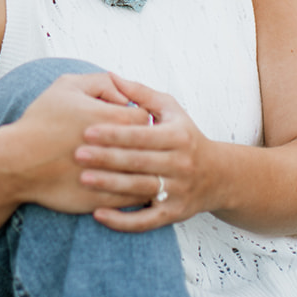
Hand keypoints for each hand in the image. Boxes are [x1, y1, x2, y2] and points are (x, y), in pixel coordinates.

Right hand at [6, 72, 154, 213]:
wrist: (17, 161)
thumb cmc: (41, 121)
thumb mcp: (67, 86)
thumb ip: (101, 82)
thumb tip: (123, 94)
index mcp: (114, 121)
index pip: (146, 118)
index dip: (138, 118)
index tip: (129, 121)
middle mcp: (118, 151)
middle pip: (149, 147)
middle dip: (144, 145)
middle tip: (135, 143)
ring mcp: (113, 179)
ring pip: (145, 176)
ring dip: (143, 170)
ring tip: (136, 165)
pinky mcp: (104, 201)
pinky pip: (132, 199)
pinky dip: (134, 192)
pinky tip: (127, 185)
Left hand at [74, 74, 214, 231]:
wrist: (219, 176)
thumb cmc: (186, 137)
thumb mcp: (171, 110)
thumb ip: (141, 94)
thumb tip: (112, 76)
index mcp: (178, 136)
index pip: (143, 135)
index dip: (115, 133)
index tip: (88, 130)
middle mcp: (180, 164)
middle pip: (139, 162)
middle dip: (107, 158)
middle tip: (77, 153)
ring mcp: (178, 191)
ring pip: (140, 189)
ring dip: (110, 185)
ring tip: (83, 178)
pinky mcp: (174, 214)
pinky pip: (146, 220)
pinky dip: (122, 220)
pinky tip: (98, 214)